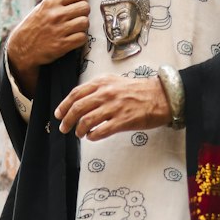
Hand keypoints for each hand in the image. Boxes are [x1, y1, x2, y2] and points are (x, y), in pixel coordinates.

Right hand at [7, 0, 89, 96]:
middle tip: (77, 17)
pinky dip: (80, 39)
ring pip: (85, 22)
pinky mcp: (62, 45)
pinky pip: (82, 38)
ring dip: (83, 26)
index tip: (77, 4)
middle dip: (84, 12)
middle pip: (85, 7)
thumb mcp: (46, 6)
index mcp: (51, 2)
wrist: (21, 48)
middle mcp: (55, 15)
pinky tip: (73, 38)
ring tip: (75, 28)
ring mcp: (59, 30)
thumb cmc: (35, 24)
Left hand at [55, 76, 171, 138]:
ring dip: (79, 130)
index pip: (76, 94)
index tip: (59, 114)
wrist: (161, 96)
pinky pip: (101, 131)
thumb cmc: (138, 90)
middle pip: (77, 108)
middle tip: (64, 128)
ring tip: (79, 134)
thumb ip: (98, 89)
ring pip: (86, 121)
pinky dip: (92, 136)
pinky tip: (92, 137)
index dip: (64, 105)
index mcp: (102, 82)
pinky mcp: (123, 121)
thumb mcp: (115, 82)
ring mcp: (114, 107)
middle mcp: (106, 93)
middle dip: (67, 120)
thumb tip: (81, 101)